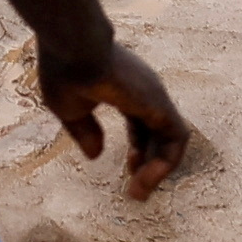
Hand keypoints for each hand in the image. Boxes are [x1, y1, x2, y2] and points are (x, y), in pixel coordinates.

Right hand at [36, 36, 195, 197]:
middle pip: (158, 133)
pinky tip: (145, 180)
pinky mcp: (160, 103)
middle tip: (136, 192)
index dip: (138, 148)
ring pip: (171, 138)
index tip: (127, 170)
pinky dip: (166, 163)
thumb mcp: (69, 110)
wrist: (72, 48)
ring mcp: (155, 96)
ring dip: (158, 169)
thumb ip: (85, 131)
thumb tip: (96, 155)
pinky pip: (176, 139)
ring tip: (138, 193)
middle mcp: (144, 92)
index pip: (141, 123)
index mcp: (123, 89)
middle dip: (150, 164)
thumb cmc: (65, 72)